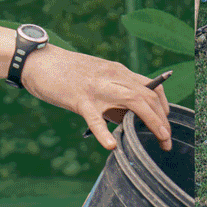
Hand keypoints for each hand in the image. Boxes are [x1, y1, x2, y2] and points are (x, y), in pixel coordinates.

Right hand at [21, 49, 171, 150]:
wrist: (40, 61)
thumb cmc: (68, 74)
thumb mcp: (98, 79)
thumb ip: (114, 96)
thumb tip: (129, 120)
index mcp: (118, 71)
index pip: (151, 86)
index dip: (163, 106)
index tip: (166, 124)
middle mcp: (113, 76)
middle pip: (147, 95)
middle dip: (162, 119)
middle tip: (167, 141)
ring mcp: (97, 87)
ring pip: (133, 100)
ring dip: (152, 121)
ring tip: (160, 139)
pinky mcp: (79, 98)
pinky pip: (95, 117)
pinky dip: (104, 132)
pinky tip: (112, 145)